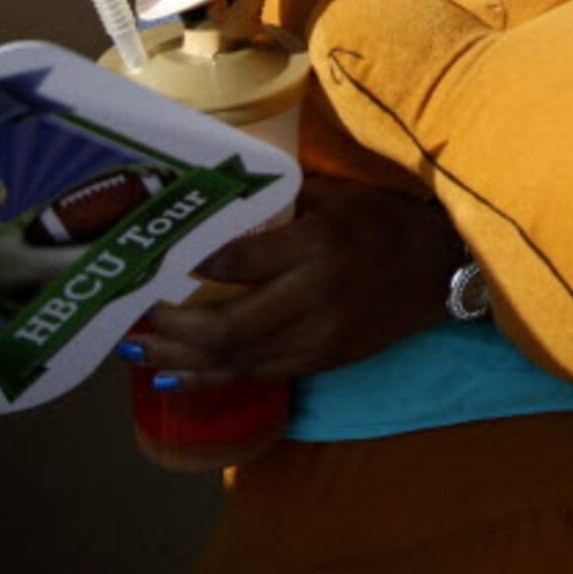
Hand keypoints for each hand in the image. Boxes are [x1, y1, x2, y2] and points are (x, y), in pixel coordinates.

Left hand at [131, 177, 466, 385]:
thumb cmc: (385, 220)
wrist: (442, 269)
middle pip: (227, 325)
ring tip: (133, 351)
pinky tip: (174, 377)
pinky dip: (211, 378)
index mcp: (316, 244)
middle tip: (129, 316)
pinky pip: (257, 375)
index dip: (188, 263)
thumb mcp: (336, 195)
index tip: (149, 258)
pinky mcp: (322, 360)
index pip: (236, 259)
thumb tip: (220, 200)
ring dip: (179, 359)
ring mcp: (318, 337)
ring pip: (236, 360)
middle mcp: (314, 296)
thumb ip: (281, 202)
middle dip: (170, 326)